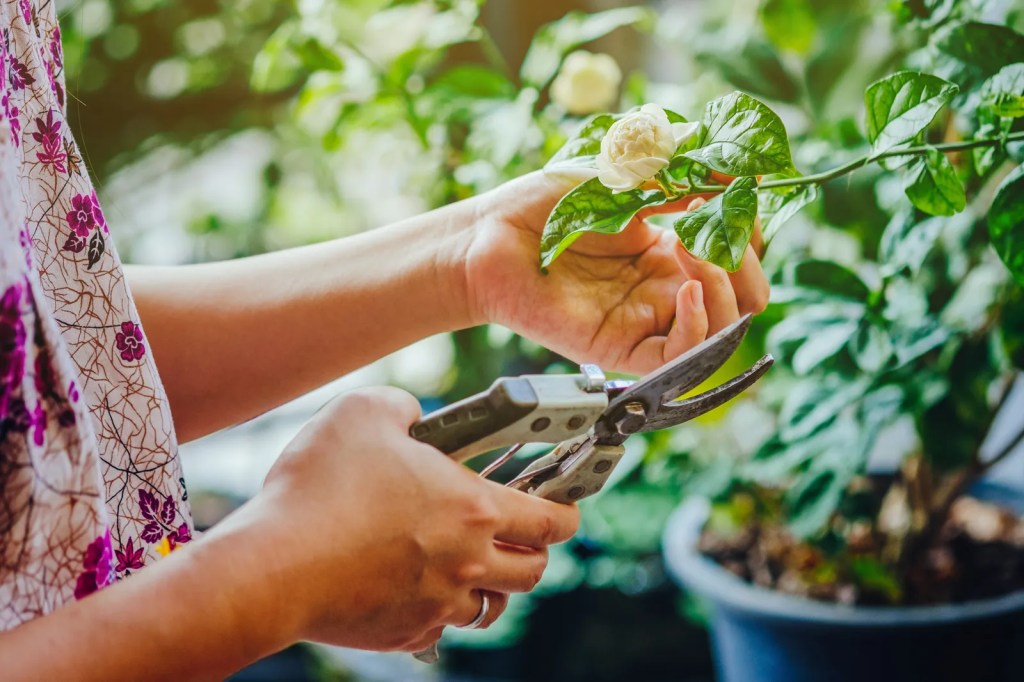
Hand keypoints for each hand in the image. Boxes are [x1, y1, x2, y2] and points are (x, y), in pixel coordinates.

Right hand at [231, 387, 578, 652]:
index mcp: (473, 508)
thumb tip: (415, 417)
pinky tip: (416, 586)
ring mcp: (438, 603)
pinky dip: (441, 609)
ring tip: (470, 562)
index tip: (566, 506)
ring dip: (492, 584)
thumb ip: (405, 406)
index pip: (552, 519)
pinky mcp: (405, 632)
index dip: (567, 510)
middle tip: (519, 533)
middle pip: (534, 571)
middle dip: (536, 551)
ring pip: (491, 605)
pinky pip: (441, 626)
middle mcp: (468, 562)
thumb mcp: (365, 411)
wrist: (274, 566)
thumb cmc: (321, 486)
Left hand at [463, 171, 769, 374]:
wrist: (490, 238)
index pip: (740, 255)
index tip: (738, 195)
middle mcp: (664, 289)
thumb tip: (740, 173)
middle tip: (719, 229)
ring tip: (691, 246)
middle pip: (745, 298)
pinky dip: (700, 327)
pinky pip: (682, 355)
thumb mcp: (619, 177)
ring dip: (725, 287)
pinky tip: (687, 291)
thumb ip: (678, 178)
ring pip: (724, 330)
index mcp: (668, 251)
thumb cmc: (543, 205)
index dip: (750, 230)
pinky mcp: (623, 349)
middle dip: (748, 264)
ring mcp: (646, 320)